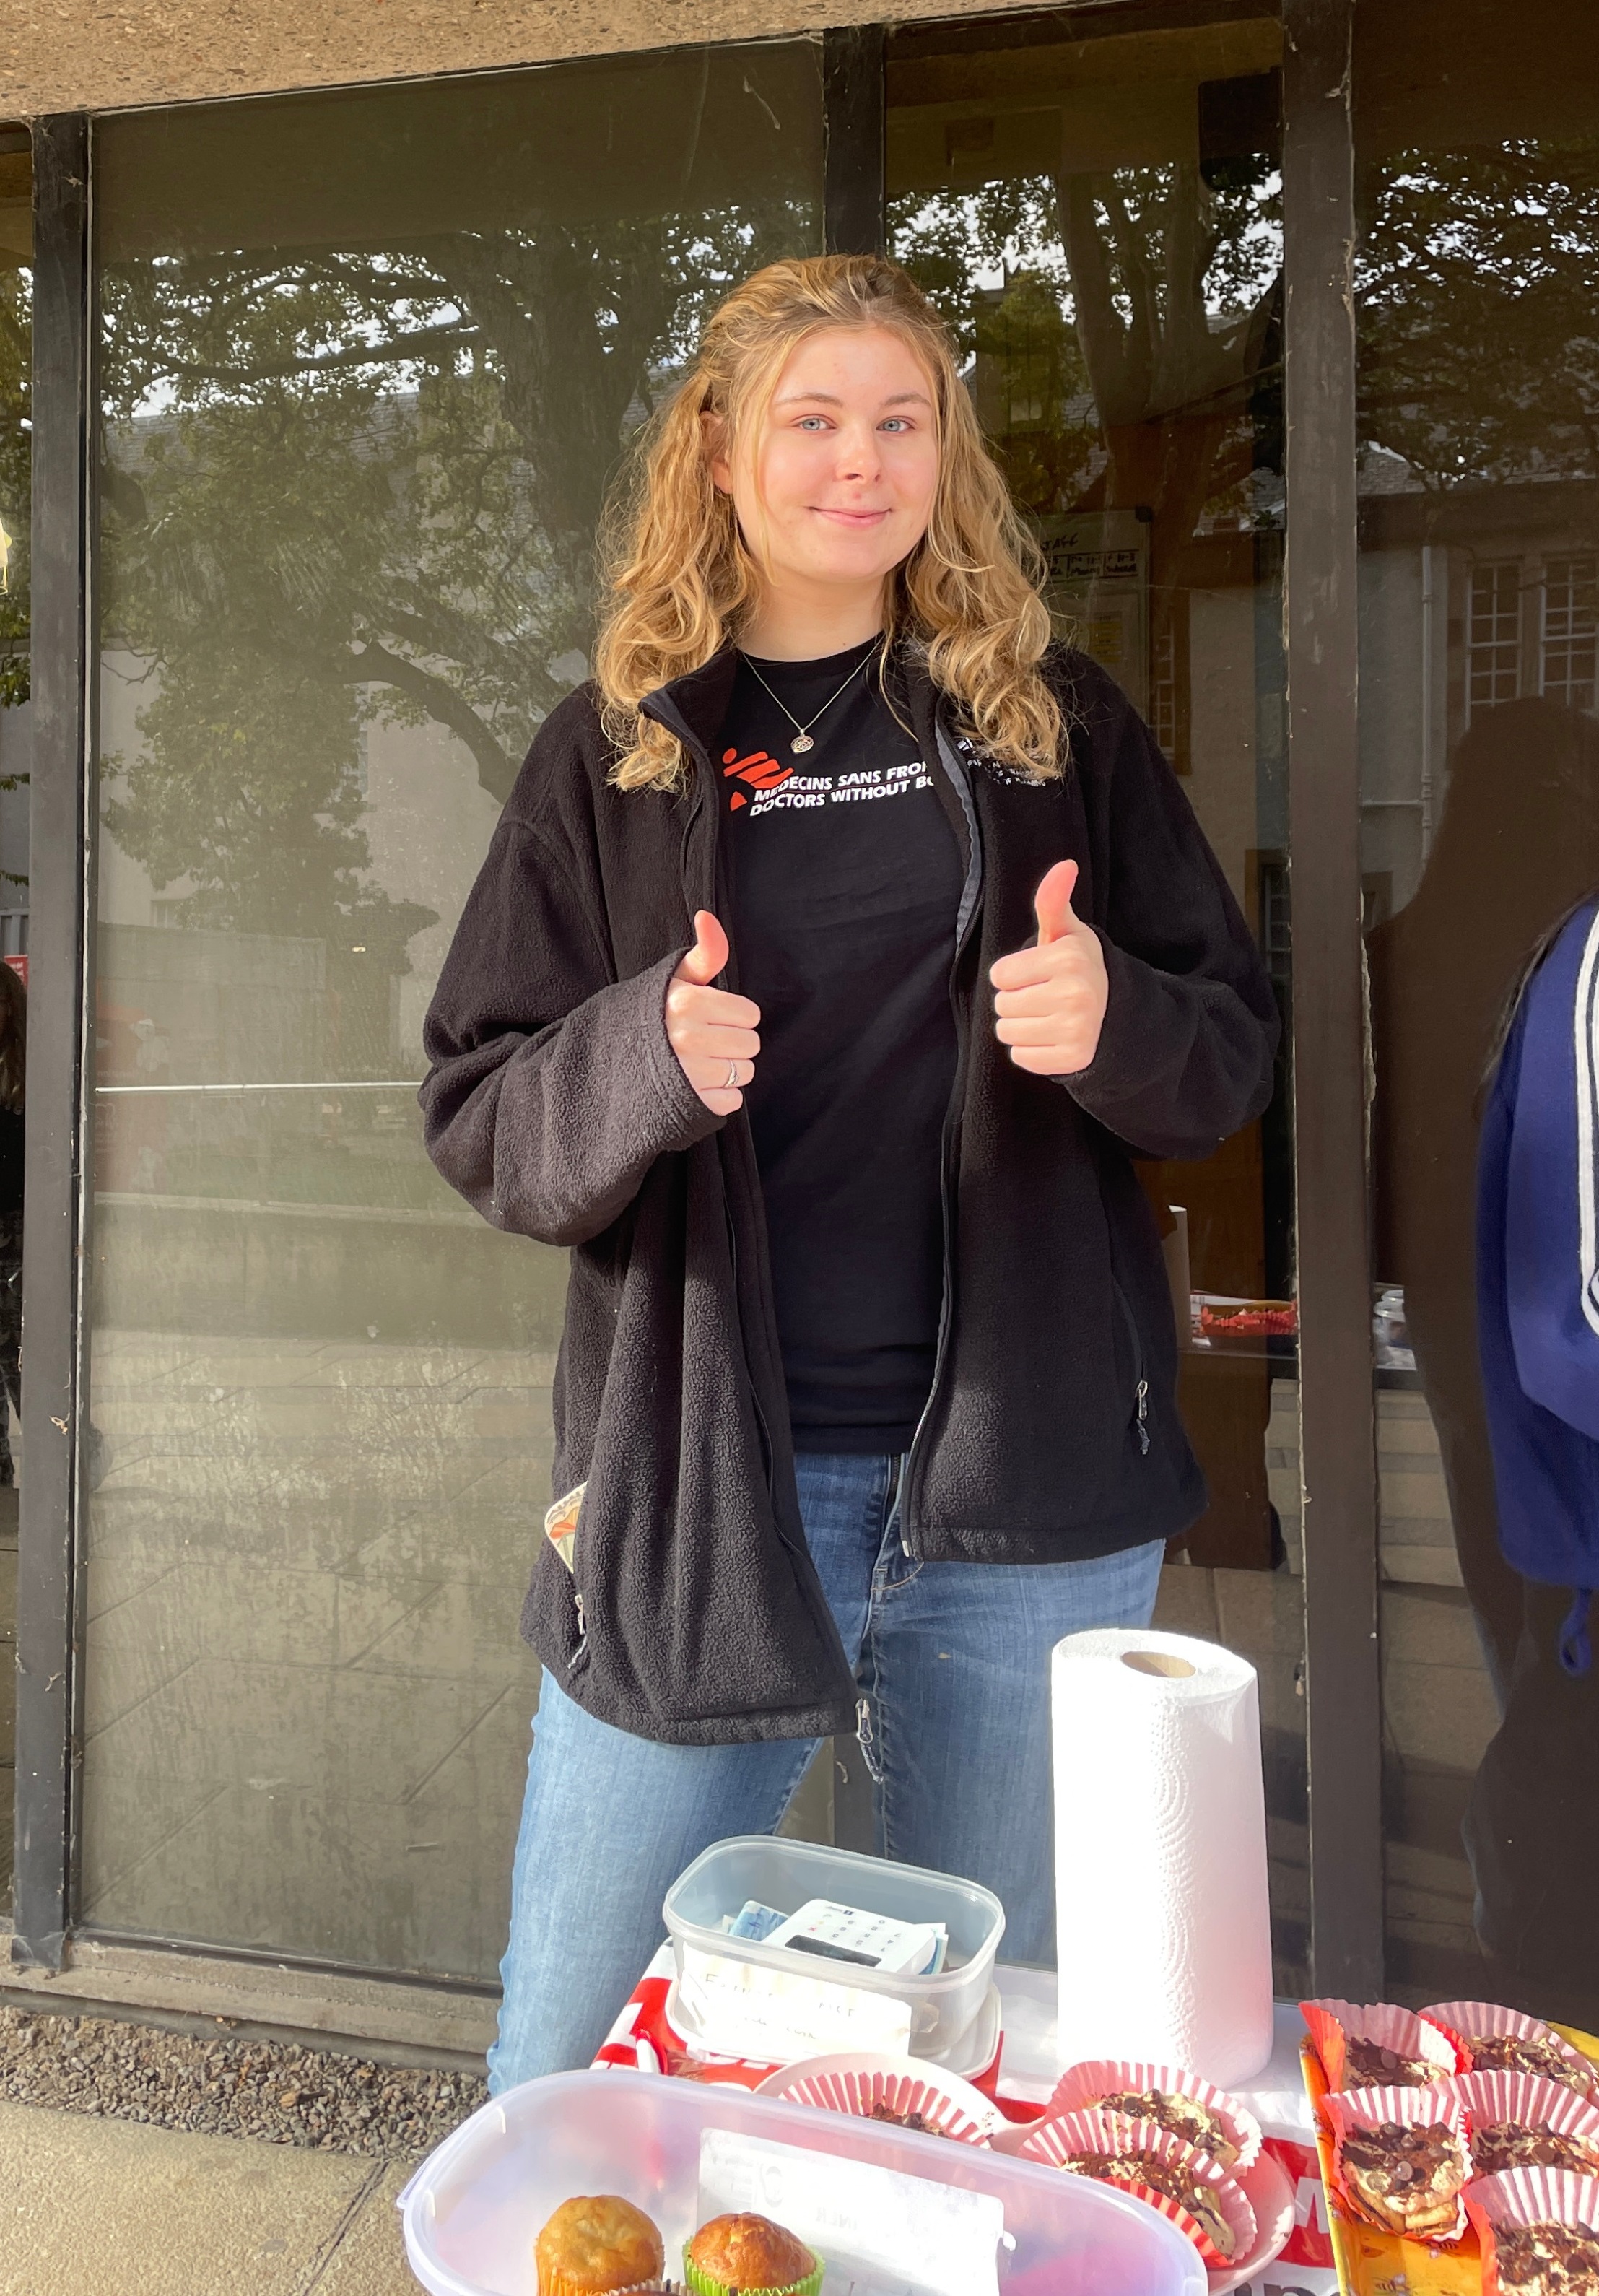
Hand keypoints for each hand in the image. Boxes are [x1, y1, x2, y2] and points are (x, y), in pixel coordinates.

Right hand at [666, 910, 760, 1114]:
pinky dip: (718, 1097)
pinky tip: (695, 1086)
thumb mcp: (674, 980)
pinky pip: (732, 1101)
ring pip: (744, 1073)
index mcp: (687, 1002)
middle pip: (751, 1044)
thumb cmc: (653, 1016)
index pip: (750, 1014)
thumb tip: (707, 916)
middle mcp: (687, 1037)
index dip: (733, 1016)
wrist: (607, 1061)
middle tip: (703, 1043)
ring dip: (727, 1071)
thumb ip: (704, 953)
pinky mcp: (689, 1104)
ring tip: (698, 1064)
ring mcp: (688, 1073)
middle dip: (732, 1043)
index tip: (709, 1018)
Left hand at [990, 859, 1108, 1075]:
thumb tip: (1065, 865)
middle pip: (1001, 1005)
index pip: (999, 975)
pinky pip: (1020, 1058)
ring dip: (1020, 1027)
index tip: (1038, 974)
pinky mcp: (1073, 1058)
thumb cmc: (1076, 968)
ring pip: (1007, 1033)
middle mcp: (1075, 994)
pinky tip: (1052, 1038)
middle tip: (1044, 997)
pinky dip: (1031, 1052)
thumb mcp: (1065, 933)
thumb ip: (1053, 901)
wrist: (1112, 1011)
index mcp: (1069, 959)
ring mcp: (1077, 1029)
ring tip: (1047, 1017)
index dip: (1014, 975)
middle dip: (1016, 1001)